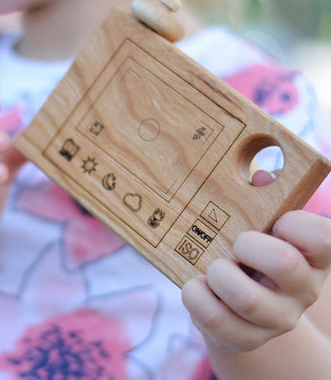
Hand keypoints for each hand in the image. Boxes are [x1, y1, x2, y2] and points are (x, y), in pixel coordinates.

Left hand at [182, 172, 330, 352]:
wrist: (238, 306)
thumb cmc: (249, 255)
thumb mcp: (260, 225)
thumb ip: (262, 197)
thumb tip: (261, 175)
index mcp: (312, 256)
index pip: (323, 236)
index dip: (294, 224)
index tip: (273, 222)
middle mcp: (303, 289)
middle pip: (283, 263)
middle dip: (247, 245)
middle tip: (234, 243)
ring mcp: (277, 319)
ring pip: (247, 299)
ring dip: (219, 275)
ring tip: (213, 268)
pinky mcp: (247, 338)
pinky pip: (217, 321)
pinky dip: (197, 298)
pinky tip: (195, 286)